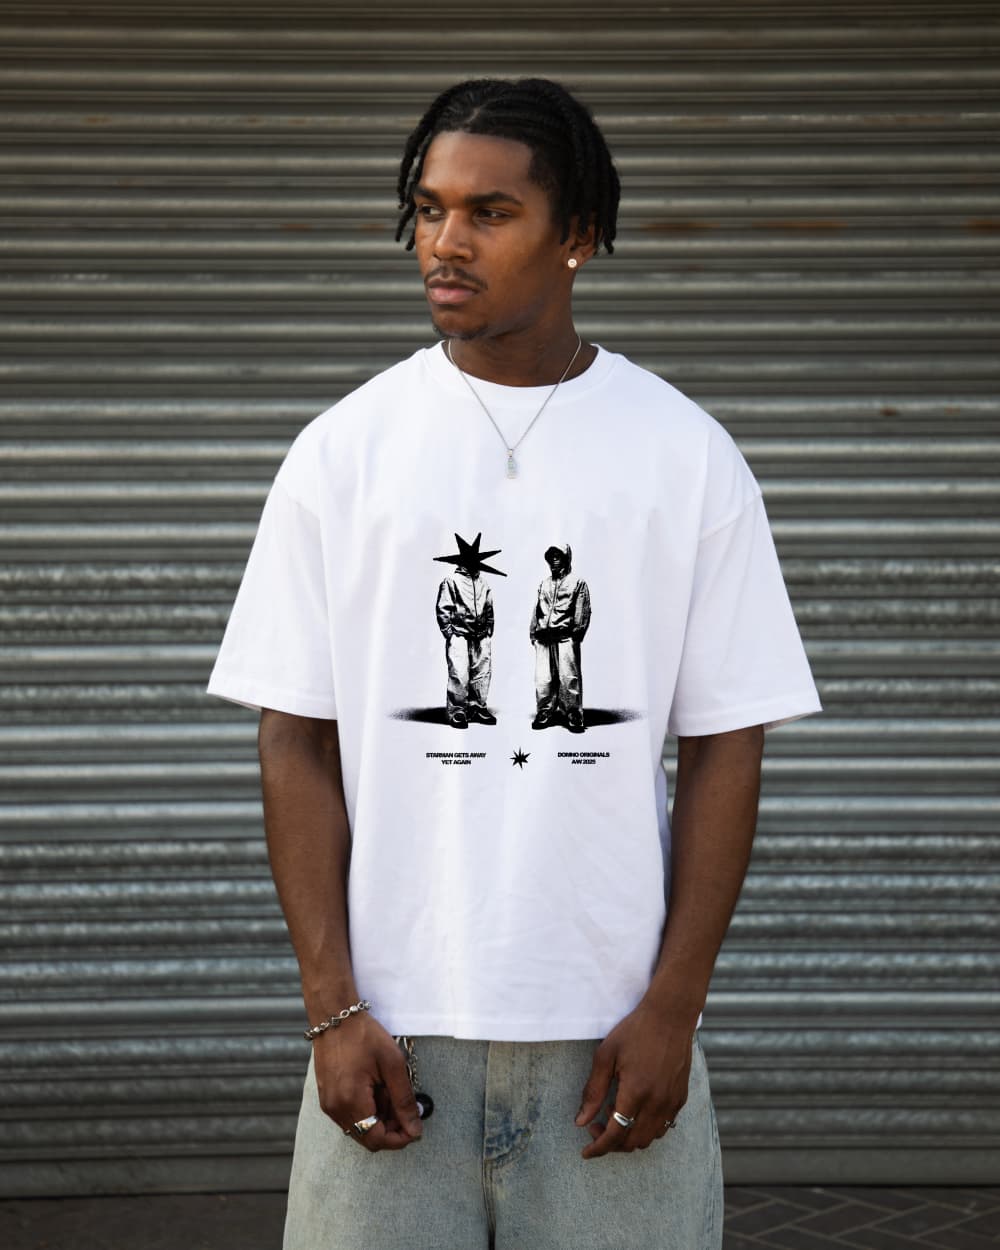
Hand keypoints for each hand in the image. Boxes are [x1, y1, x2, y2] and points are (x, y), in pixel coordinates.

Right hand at [312, 1014, 422, 1151]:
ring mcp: (328, 1105)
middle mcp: (335, 1109)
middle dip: (390, 1127)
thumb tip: (415, 1129)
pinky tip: (375, 1088)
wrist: (335, 1017)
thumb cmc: (364, 1035)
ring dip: (379, 1118)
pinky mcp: (327, 1098)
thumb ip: (404, 1101)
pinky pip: (350, 1117)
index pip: (377, 1140)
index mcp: (351, 1101)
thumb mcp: (393, 1065)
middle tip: (403, 1104)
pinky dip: (367, 1111)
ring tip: (389, 1090)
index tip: (415, 1126)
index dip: (399, 1139)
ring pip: (360, 1129)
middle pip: (368, 1138)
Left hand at [574, 1001, 693, 1157]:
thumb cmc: (635, 1031)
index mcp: (635, 1092)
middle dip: (611, 1142)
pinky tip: (635, 1109)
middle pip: (632, 1142)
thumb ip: (593, 1091)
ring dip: (629, 1137)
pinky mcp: (681, 1098)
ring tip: (615, 1113)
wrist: (670, 1016)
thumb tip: (580, 1121)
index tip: (586, 1152)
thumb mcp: (606, 1055)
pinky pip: (664, 1127)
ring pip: (650, 1139)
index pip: (615, 1135)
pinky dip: (646, 1129)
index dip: (598, 1148)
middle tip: (595, 1124)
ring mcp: (672, 1102)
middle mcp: (657, 1103)